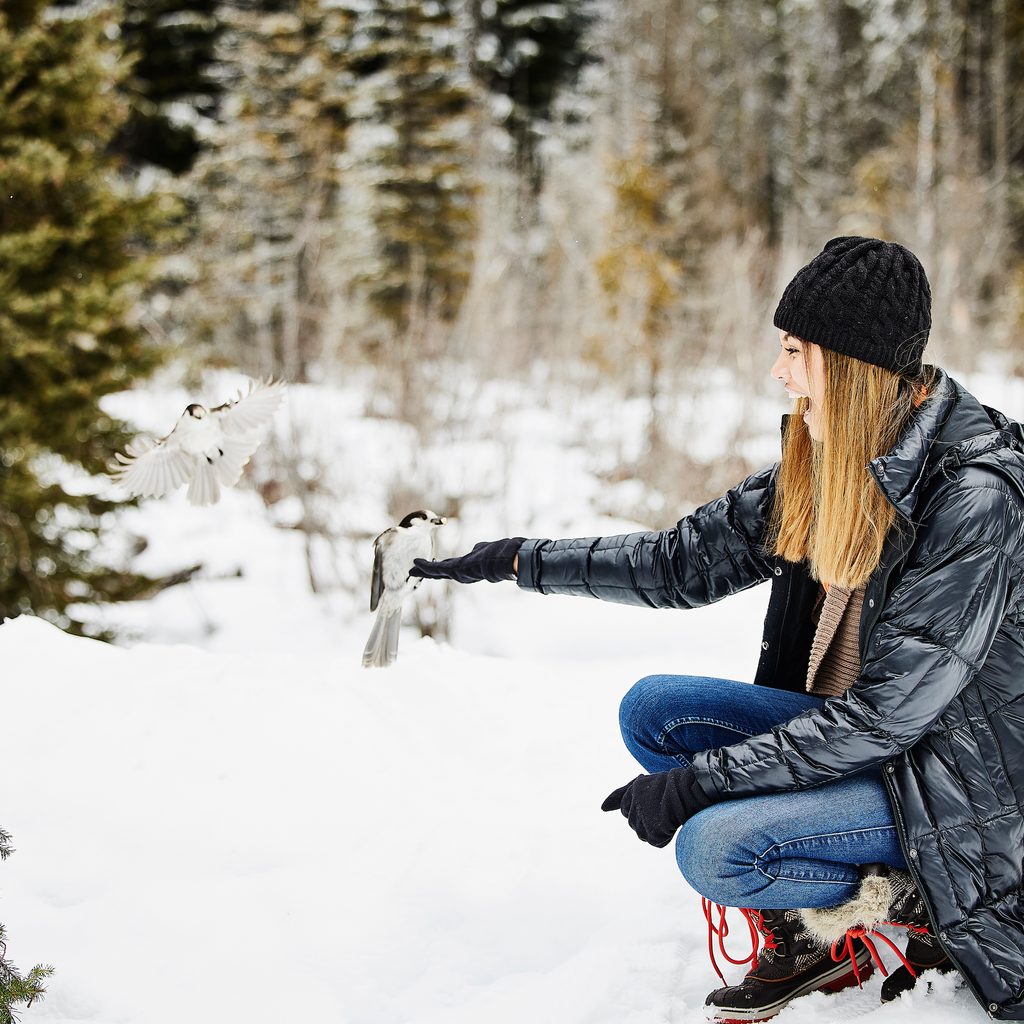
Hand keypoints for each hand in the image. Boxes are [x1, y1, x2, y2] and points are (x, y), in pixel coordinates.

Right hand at [410, 538, 525, 583]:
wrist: (504, 559)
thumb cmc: (498, 554)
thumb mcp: (484, 550)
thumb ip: (477, 550)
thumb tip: (476, 548)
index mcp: (467, 569)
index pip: (450, 569)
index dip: (439, 568)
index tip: (430, 565)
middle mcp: (462, 574)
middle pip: (440, 574)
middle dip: (427, 573)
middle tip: (414, 572)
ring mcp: (458, 573)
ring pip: (436, 572)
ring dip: (423, 571)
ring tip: (412, 570)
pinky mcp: (455, 570)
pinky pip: (437, 568)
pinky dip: (426, 566)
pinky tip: (416, 563)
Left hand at [601, 766, 713, 846]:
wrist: (691, 791)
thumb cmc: (670, 786)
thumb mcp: (643, 784)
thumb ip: (620, 794)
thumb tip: (601, 808)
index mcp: (633, 790)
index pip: (624, 807)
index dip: (637, 807)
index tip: (644, 804)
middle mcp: (634, 804)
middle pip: (632, 821)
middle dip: (645, 818)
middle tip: (661, 809)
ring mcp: (643, 818)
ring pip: (642, 833)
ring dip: (653, 829)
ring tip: (667, 816)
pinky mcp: (653, 831)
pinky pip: (655, 841)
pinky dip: (663, 837)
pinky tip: (671, 826)